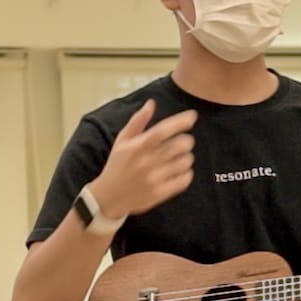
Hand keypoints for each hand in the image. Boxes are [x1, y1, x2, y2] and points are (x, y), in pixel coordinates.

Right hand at [90, 99, 196, 217]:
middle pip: (179, 145)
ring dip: (186, 157)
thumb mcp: (122, 141)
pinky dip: (186, 173)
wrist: (108, 197)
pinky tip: (179, 171)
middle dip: (187, 140)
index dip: (180, 122)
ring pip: (185, 162)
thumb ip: (137, 122)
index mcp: (136, 147)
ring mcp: (154, 179)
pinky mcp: (160, 193)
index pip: (162, 131)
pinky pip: (184, 179)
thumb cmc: (117, 165)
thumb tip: (151, 103)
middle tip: (184, 142)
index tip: (192, 116)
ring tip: (179, 157)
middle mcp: (146, 163)